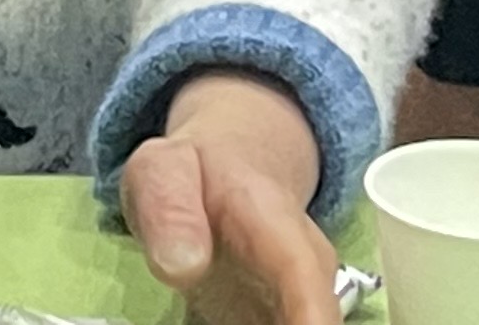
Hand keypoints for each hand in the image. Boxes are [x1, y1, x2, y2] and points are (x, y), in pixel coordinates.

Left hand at [123, 72, 335, 324]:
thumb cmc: (197, 174)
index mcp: (278, 228)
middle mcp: (305, 276)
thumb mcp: (163, 170)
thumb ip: (169, 207)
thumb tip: (182, 266)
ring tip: (207, 319)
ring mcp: (298, 309)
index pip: (305, 277)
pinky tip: (206, 321)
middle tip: (219, 321)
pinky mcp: (281, 324)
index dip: (309, 320)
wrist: (230, 174)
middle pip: (315, 323)